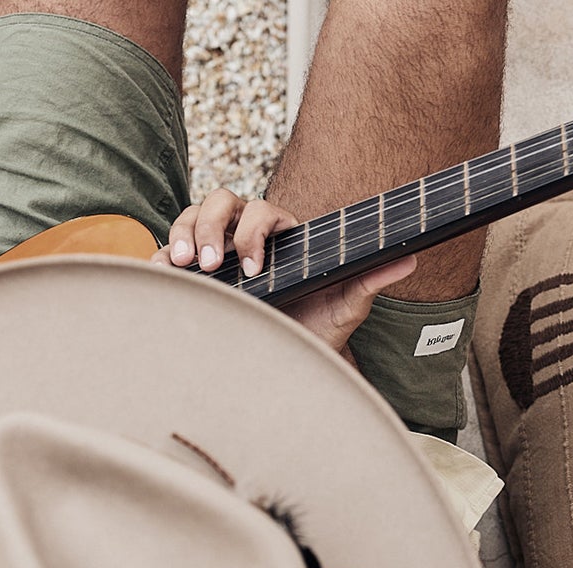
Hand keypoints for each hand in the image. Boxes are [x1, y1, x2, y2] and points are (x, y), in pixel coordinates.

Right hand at [154, 188, 417, 358]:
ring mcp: (218, 249)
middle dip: (211, 229)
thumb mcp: (345, 306)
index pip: (262, 212)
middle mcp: (247, 235)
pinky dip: (161, 257)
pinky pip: (170, 250)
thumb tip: (411, 258)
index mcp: (282, 235)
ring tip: (184, 267)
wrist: (294, 359)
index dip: (252, 234)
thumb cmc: (320, 328)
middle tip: (210, 265)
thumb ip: (371, 280)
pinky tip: (163, 274)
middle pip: (221, 202)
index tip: (254, 270)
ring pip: (192, 217)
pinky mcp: (195, 271)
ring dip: (184, 235)